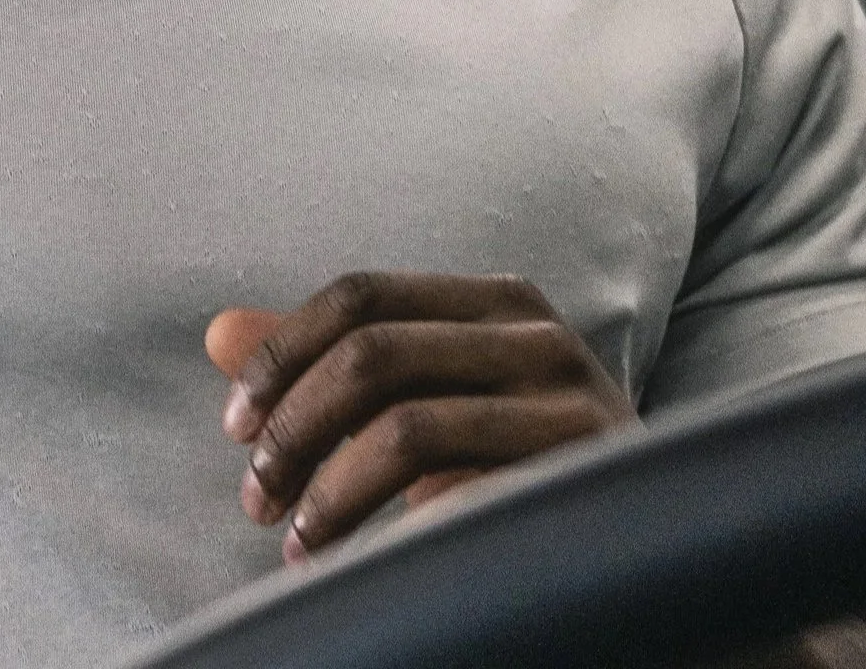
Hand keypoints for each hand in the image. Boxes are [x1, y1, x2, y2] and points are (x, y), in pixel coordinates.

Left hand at [204, 271, 637, 563]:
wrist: (647, 545)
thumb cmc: (518, 463)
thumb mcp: (433, 398)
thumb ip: (332, 364)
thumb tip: (218, 333)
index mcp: (502, 302)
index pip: (362, 293)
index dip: (282, 354)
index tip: (234, 425)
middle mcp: (543, 340)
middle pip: (373, 356)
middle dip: (292, 430)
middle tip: (257, 499)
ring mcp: (572, 413)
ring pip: (407, 430)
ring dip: (329, 494)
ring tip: (299, 544)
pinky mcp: (579, 488)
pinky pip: (460, 503)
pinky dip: (392, 536)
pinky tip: (363, 571)